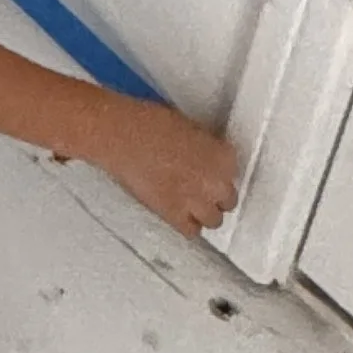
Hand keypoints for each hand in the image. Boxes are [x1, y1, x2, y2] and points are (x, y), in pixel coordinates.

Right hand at [88, 101, 239, 237]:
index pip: (232, 172)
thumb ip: (204, 147)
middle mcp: (216, 182)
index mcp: (222, 156)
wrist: (120, 135)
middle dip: (215, 196)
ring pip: (214, 220)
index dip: (216, 172)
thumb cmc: (149, 121)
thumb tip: (204, 158)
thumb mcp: (188, 126)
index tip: (205, 171)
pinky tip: (177, 215)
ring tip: (189, 205)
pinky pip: (191, 231)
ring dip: (204, 213)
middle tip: (197, 188)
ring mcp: (196, 201)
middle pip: (228, 200)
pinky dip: (187, 225)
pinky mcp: (174, 215)